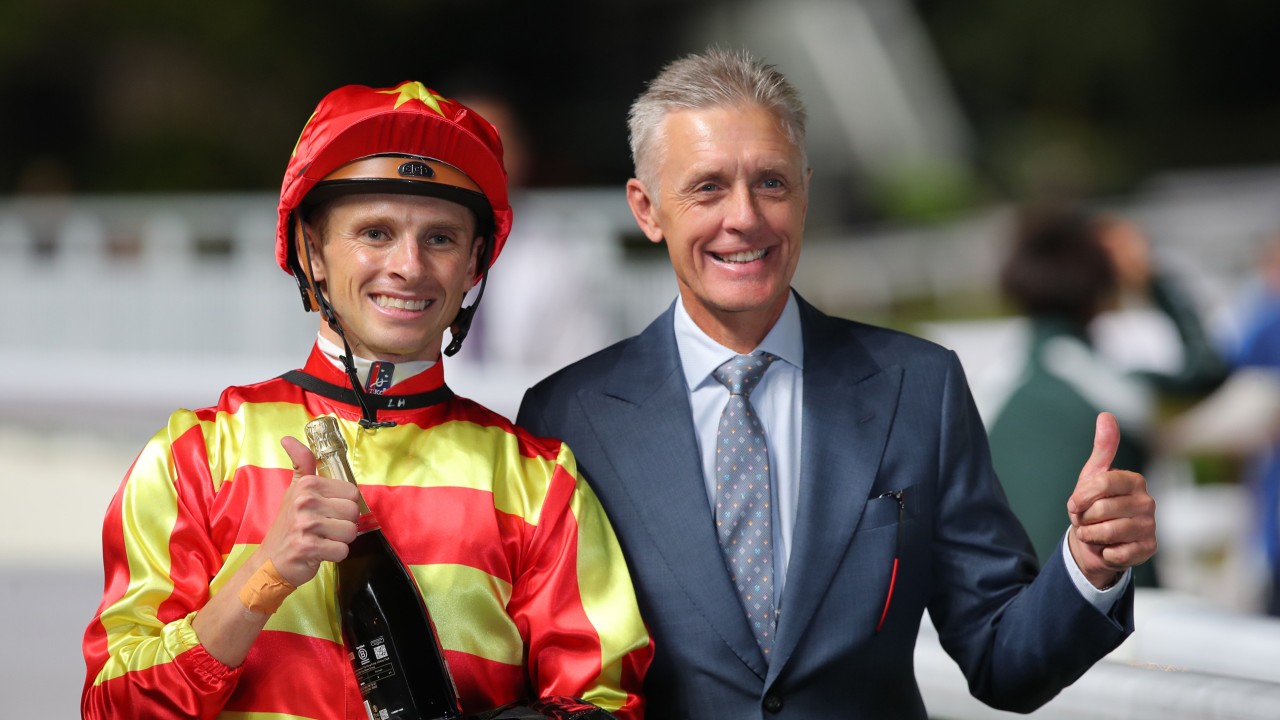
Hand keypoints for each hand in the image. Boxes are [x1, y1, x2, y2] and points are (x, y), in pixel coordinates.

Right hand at [252, 436, 361, 586]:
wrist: (271, 560)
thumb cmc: (288, 525)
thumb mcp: (295, 490)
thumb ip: (301, 463)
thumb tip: (288, 438)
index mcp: (307, 485)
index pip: (353, 493)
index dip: (344, 506)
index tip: (327, 512)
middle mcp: (305, 501)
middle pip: (354, 512)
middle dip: (343, 524)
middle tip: (324, 529)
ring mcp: (305, 525)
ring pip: (350, 532)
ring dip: (339, 541)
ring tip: (322, 539)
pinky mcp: (307, 547)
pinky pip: (342, 550)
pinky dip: (334, 555)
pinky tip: (319, 552)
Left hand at [1066, 412, 1157, 588]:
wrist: (1096, 542)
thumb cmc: (1094, 505)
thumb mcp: (1093, 476)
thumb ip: (1103, 447)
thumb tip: (1106, 415)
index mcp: (1134, 481)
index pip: (1101, 483)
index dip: (1081, 497)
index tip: (1074, 504)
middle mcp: (1148, 502)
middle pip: (1102, 509)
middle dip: (1084, 518)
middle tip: (1086, 520)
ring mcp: (1150, 526)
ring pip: (1108, 532)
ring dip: (1091, 536)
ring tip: (1094, 533)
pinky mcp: (1149, 549)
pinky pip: (1117, 553)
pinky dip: (1104, 553)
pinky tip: (1108, 548)